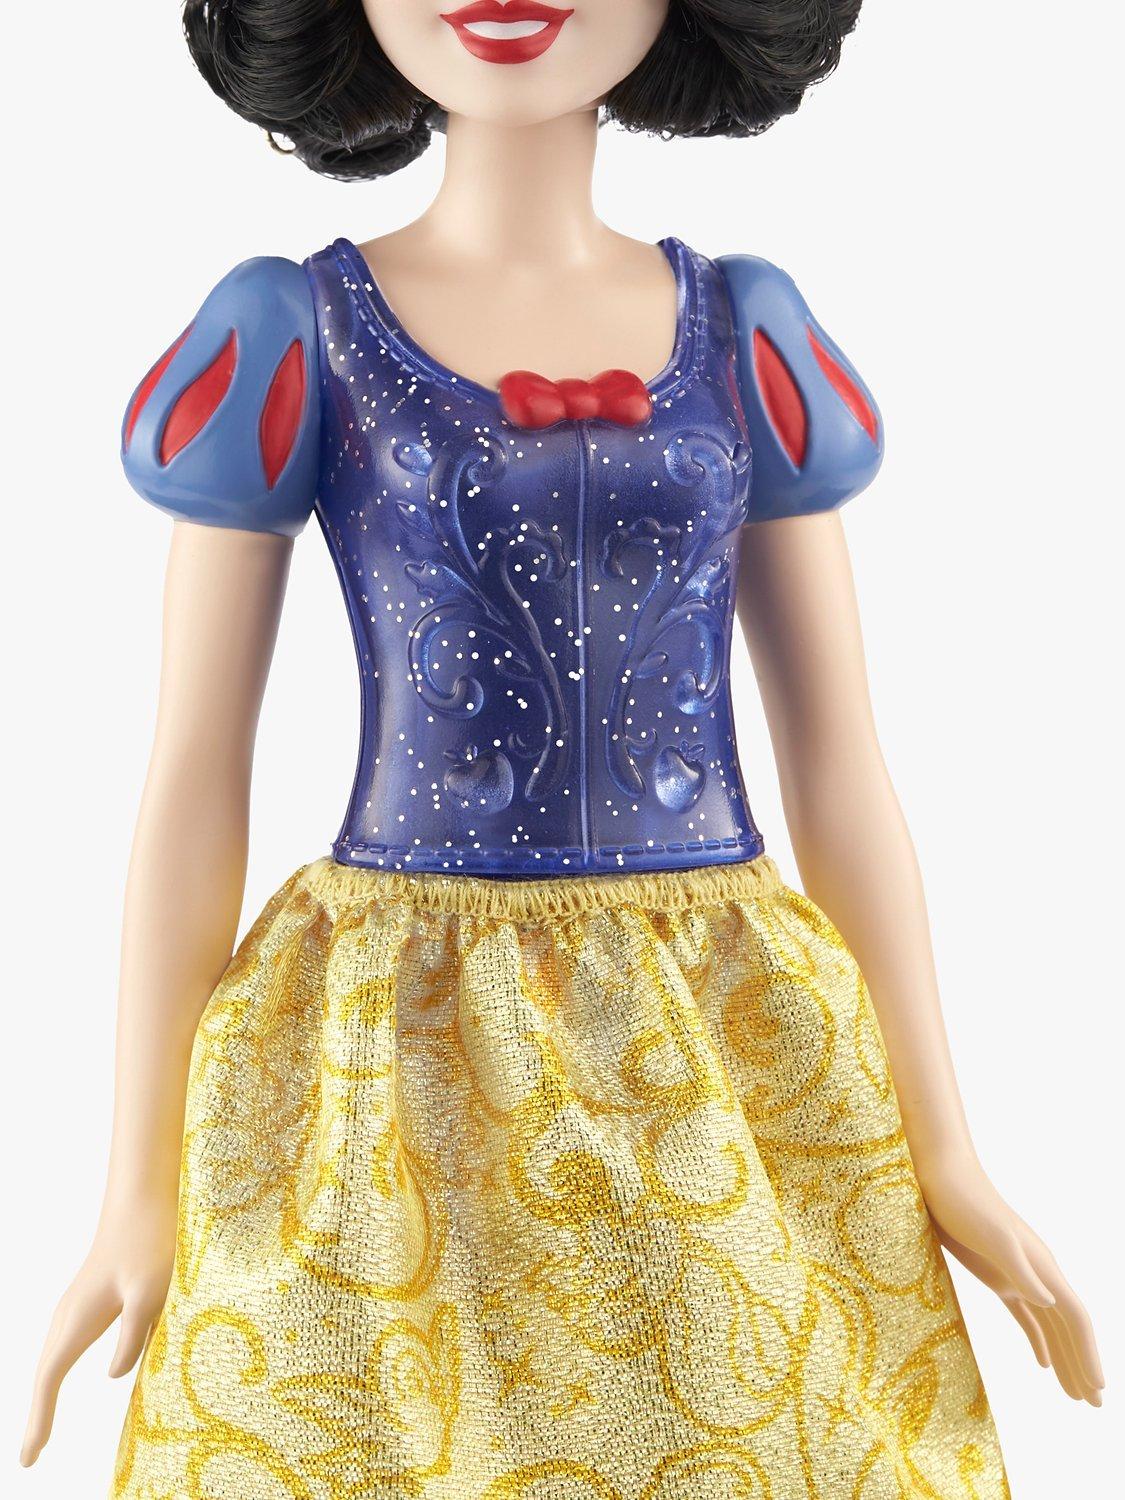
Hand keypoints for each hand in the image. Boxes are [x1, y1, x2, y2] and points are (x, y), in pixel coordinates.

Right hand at [20, 1192, 176, 1466]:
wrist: (143, 1200)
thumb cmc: (150, 1243)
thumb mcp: (150, 1293)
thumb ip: (132, 1336)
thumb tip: (113, 1377)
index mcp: (78, 1319)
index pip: (50, 1380)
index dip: (40, 1421)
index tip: (31, 1458)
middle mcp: (68, 1315)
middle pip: (43, 1375)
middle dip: (36, 1416)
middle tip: (30, 1458)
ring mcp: (76, 1305)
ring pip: (51, 1359)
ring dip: (43, 1395)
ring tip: (39, 1432)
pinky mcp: (89, 1298)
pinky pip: (64, 1345)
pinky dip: (53, 1372)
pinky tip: (54, 1380)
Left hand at [917, 1151, 1103, 1405]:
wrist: (941, 1176)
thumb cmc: (964, 1203)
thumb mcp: (992, 1236)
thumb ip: (1020, 1268)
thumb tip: (1050, 1302)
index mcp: (1042, 1266)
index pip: (1075, 1317)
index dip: (1089, 1353)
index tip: (1098, 1389)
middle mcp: (1038, 1273)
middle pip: (1069, 1327)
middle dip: (1084, 1366)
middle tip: (1095, 1407)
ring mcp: (1018, 1274)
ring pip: (1050, 1325)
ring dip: (1065, 1359)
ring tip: (1075, 1396)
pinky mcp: (996, 1275)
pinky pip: (1026, 1315)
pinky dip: (1038, 1340)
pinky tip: (1043, 1364)